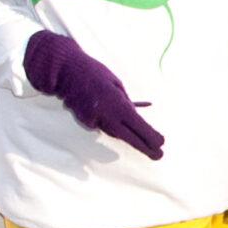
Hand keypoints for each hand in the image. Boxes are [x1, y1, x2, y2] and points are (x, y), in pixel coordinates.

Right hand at [24, 30, 163, 158]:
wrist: (66, 71)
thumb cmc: (95, 73)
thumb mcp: (117, 83)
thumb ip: (126, 101)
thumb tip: (136, 113)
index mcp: (117, 103)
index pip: (137, 124)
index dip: (150, 135)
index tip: (161, 143)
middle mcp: (106, 115)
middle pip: (128, 137)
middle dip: (144, 147)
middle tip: (159, 156)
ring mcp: (94, 120)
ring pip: (115, 132)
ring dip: (129, 135)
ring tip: (145, 142)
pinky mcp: (84, 121)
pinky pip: (102, 125)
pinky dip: (108, 121)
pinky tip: (107, 112)